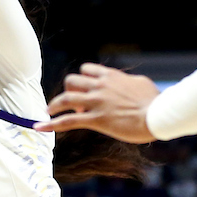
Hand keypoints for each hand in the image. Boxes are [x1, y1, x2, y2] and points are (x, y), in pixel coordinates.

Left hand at [36, 63, 160, 143]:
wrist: (158, 115)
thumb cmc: (155, 101)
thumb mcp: (141, 83)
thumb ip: (129, 82)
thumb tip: (128, 83)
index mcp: (110, 76)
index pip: (86, 70)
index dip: (82, 79)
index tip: (84, 91)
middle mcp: (100, 86)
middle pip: (71, 81)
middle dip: (68, 91)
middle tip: (72, 104)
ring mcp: (96, 102)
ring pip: (66, 98)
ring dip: (55, 105)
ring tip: (49, 112)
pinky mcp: (96, 119)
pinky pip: (68, 120)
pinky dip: (51, 124)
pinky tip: (39, 127)